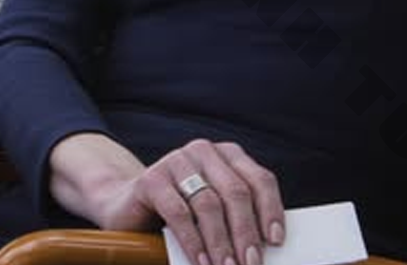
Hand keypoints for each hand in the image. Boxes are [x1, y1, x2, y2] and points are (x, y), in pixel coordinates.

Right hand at [100, 139, 283, 264]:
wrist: (130, 207)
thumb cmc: (184, 215)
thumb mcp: (216, 214)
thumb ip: (239, 221)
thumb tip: (267, 251)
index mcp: (226, 156)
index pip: (259, 179)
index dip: (271, 210)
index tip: (276, 242)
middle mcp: (203, 151)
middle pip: (235, 192)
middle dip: (246, 233)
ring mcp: (176, 161)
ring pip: (208, 203)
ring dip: (221, 243)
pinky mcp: (151, 178)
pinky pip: (178, 212)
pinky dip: (193, 241)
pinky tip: (200, 263)